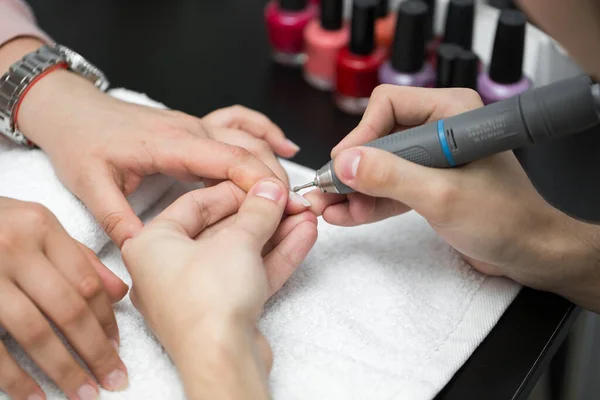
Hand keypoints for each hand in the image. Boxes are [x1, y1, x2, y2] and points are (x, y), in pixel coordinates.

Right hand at [0, 197, 128, 399]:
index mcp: (41, 227)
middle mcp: (15, 248)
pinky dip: (15, 378)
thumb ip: (78, 256)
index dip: (107, 319)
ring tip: (84, 394)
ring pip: (35, 332)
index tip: (118, 347)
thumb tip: (121, 292)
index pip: (86, 281)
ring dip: (63, 369)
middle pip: (69, 310)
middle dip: (95, 351)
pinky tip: (35, 396)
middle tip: (114, 379)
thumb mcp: (36, 226)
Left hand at [11, 39, 304, 246]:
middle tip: (292, 211)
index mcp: (169, 145)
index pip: (226, 160)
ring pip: (249, 137)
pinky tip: (284, 146)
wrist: (74, 110)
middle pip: (247, 149)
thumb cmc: (82, 143)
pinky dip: (266, 132)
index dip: (258, 182)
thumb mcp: (90, 185)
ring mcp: (196, 125)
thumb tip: (142, 250)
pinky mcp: (197, 126)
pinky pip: (241, 122)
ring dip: (274, 162)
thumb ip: (117, 217)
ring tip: (292, 193)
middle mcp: (190, 131)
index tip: (279, 206)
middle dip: (274, 179)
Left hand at [122, 179, 317, 399]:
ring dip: (275, 233)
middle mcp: (168, 268)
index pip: (196, 203)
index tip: (264, 184)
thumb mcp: (237, 242)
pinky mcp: (222, 310)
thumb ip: (258, 211)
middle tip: (289, 200)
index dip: (236, 190)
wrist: (221, 362)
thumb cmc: (207, 304)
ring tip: (305, 216)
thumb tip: (270, 191)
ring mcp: (197, 291)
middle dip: (263, 214)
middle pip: (222, 228)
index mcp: (152, 245)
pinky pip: (249, 273)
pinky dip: (275, 256)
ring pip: (241, 252)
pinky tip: (302, 237)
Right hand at [305, 85, 597, 295]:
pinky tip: (347, 215)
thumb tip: (345, 163)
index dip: (361, 135)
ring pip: (379, 166)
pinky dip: (368, 202)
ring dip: (354, 188)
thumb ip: (391, 177)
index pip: (389, 105)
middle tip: (328, 192)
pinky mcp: (427, 184)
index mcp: (452, 112)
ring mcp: (431, 159)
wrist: (530, 253)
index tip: (343, 166)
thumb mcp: (441, 196)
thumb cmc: (506, 219)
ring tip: (330, 209)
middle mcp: (439, 129)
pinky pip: (389, 187)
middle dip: (352, 169)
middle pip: (378, 138)